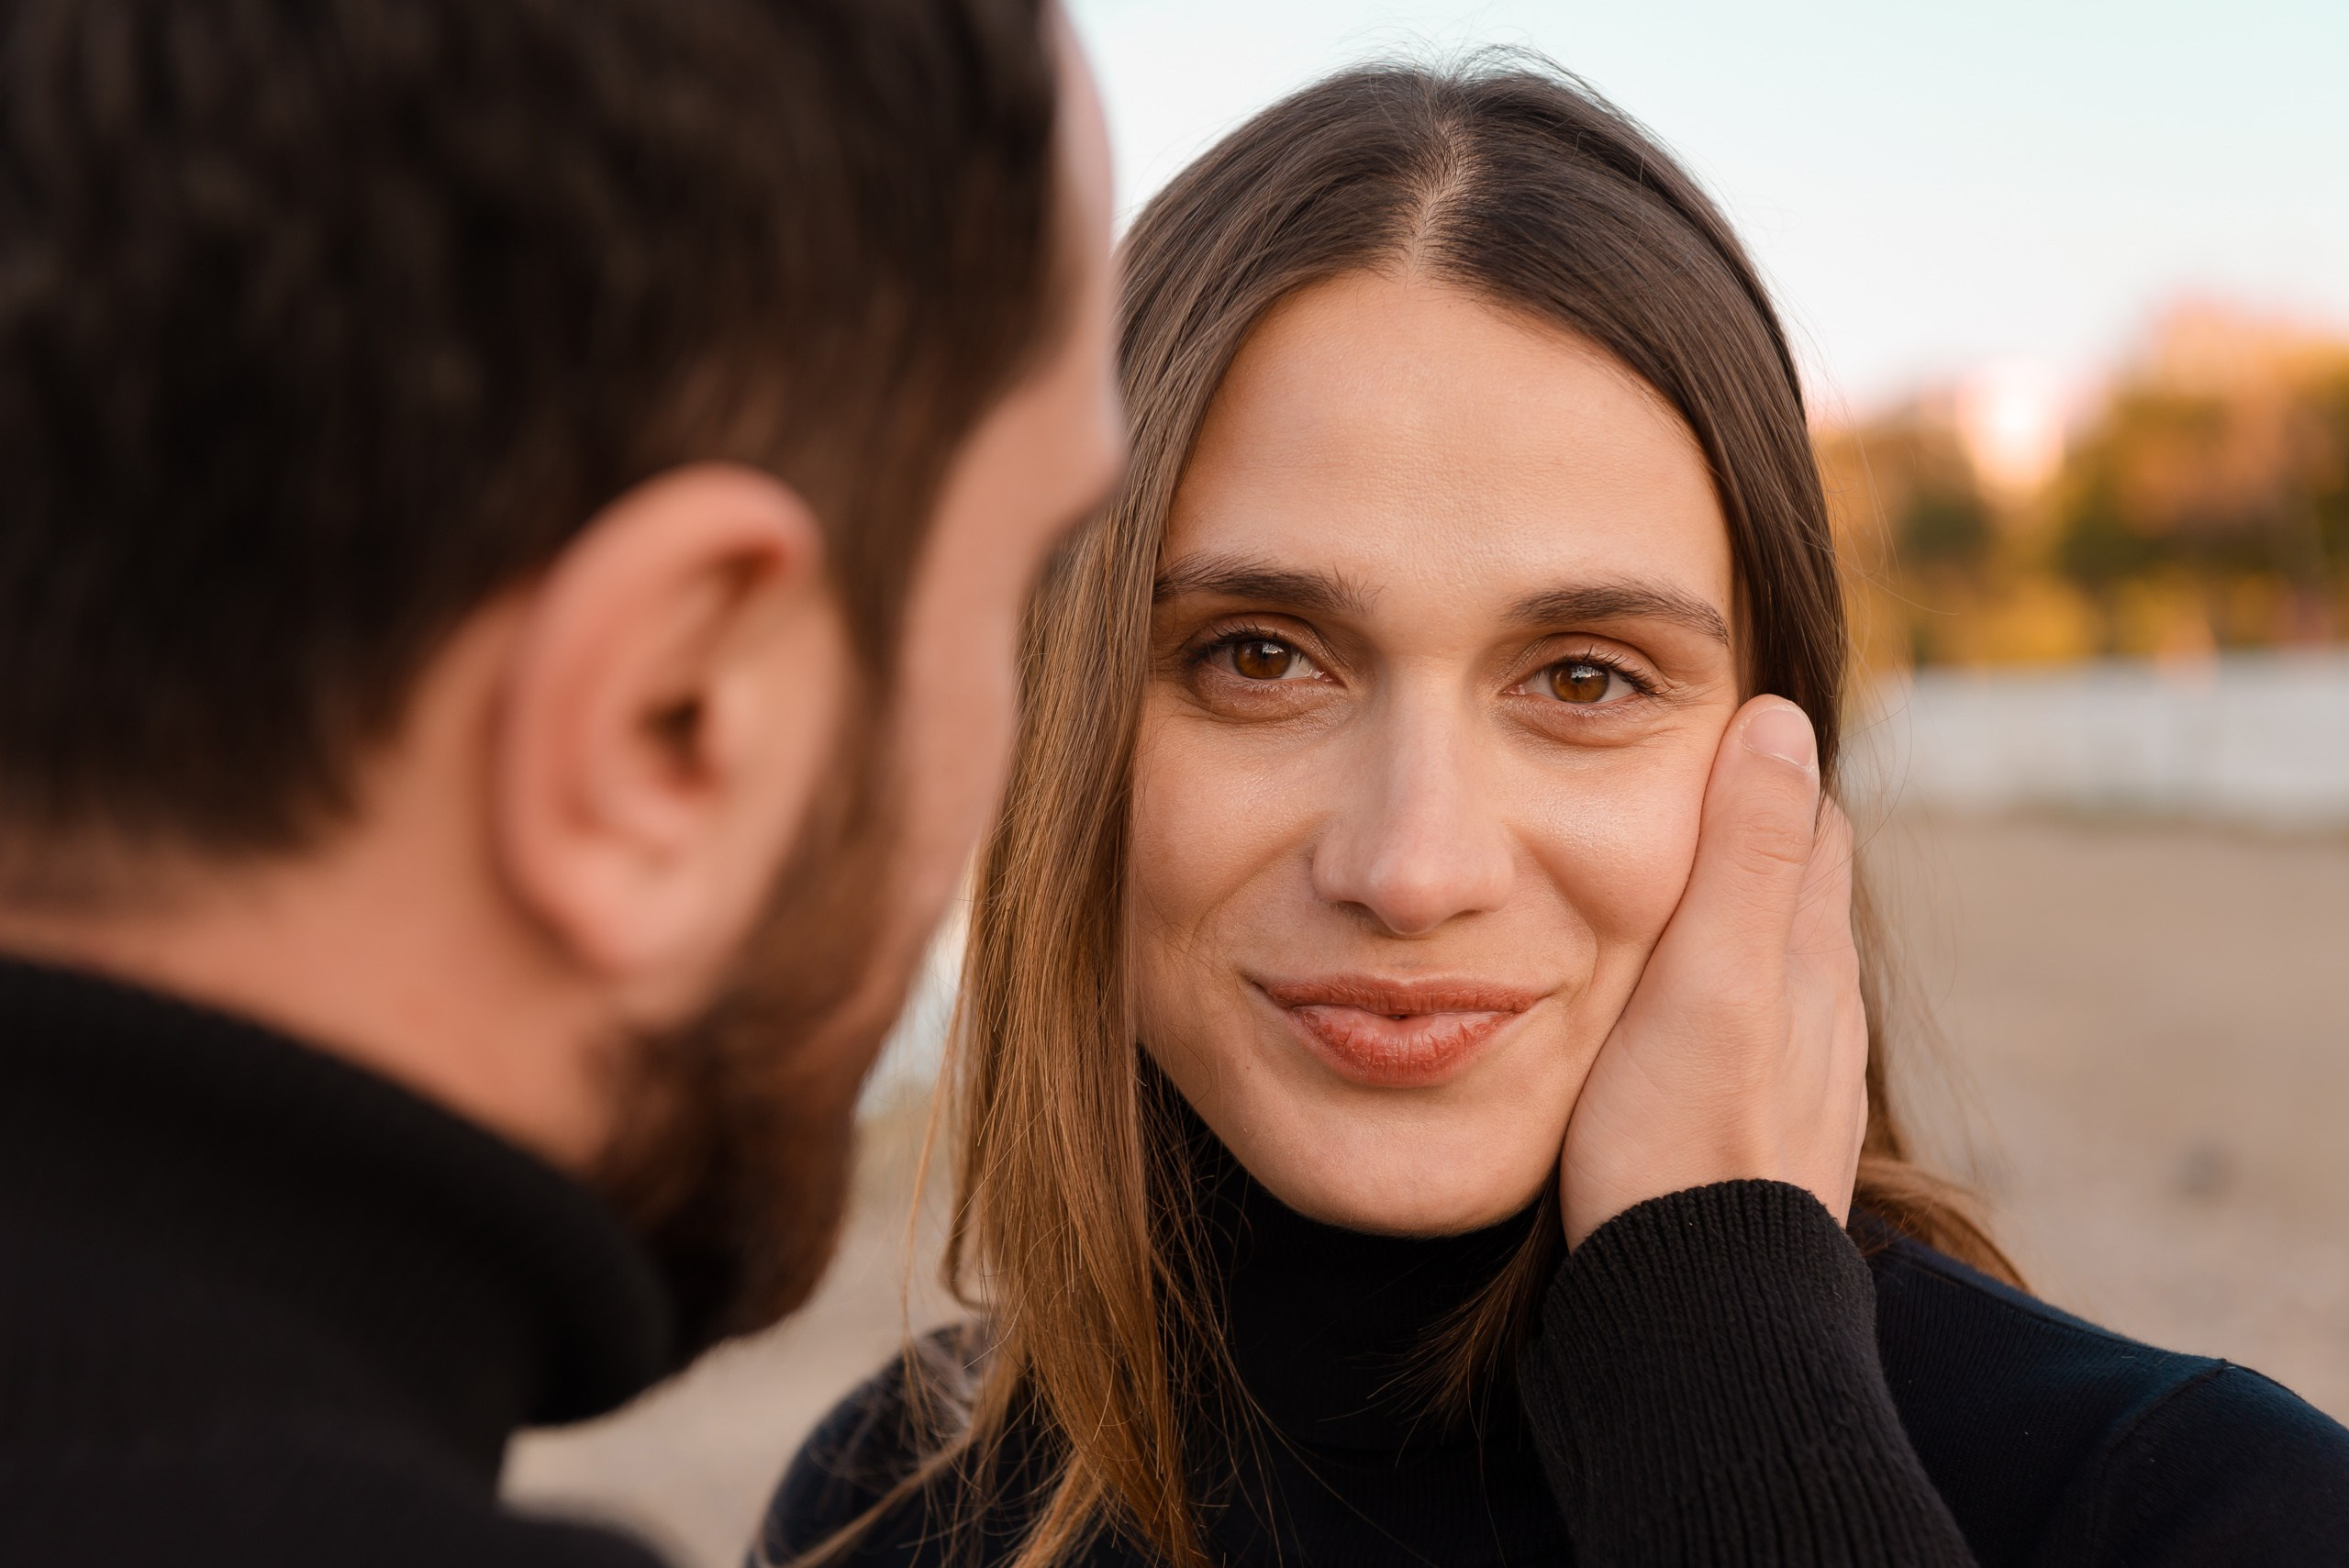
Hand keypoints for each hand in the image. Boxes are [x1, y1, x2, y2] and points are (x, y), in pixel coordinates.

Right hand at [1558, 696, 1868, 1249]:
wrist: (1696, 1308)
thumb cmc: (1682, 1138)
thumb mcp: (1708, 980)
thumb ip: (1745, 854)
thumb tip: (1780, 718)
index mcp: (1810, 959)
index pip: (1810, 822)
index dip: (1765, 766)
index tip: (1706, 723)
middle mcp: (1825, 1015)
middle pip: (1802, 888)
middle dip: (1756, 830)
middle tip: (1680, 785)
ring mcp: (1803, 1082)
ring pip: (1780, 968)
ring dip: (1739, 919)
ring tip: (1672, 889)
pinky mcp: (1766, 1137)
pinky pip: (1756, 1036)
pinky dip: (1726, 996)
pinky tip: (1682, 1018)